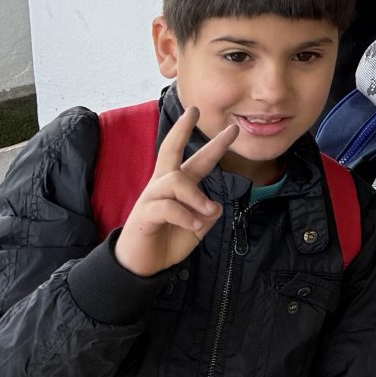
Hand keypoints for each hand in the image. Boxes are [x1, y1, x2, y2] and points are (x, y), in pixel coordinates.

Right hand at [114, 106, 236, 276]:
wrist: (142, 265)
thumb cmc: (168, 241)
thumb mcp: (196, 227)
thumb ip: (207, 215)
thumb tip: (213, 207)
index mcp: (179, 186)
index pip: (199, 161)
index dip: (216, 146)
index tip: (233, 129)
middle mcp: (163, 185)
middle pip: (169, 149)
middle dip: (182, 129)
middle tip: (194, 111)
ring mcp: (152, 198)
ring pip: (176, 181)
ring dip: (196, 195)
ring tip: (209, 210)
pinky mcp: (144, 214)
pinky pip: (166, 207)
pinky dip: (185, 215)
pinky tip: (194, 225)